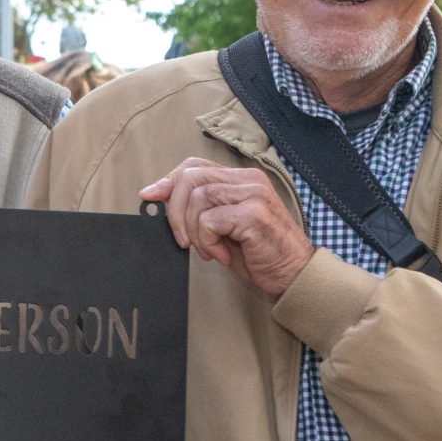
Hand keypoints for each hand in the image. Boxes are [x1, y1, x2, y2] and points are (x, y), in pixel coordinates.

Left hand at [139, 159, 314, 296]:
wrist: (292, 274)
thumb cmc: (258, 253)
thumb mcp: (223, 226)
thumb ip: (199, 209)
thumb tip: (158, 197)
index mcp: (242, 179)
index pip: (195, 165)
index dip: (168, 180)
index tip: (149, 196)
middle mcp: (249, 180)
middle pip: (191, 178)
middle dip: (175, 211)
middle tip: (182, 240)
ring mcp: (253, 194)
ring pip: (197, 199)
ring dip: (194, 231)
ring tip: (210, 250)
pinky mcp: (253, 214)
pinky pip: (209, 221)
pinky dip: (207, 242)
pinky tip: (221, 254)